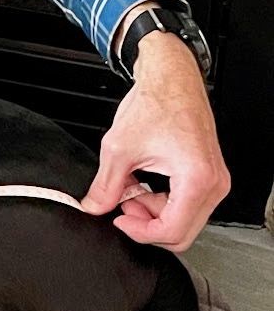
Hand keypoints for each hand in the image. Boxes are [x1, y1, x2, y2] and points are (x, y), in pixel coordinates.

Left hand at [81, 31, 229, 250]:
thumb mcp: (119, 148)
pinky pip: (187, 204)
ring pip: (184, 220)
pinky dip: (162, 201)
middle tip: (123, 206)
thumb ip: (105, 185)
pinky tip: (142, 185)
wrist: (171, 78)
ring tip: (129, 190)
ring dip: (153, 212)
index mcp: (197, 179)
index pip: (172, 230)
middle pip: (182, 232)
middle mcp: (214, 183)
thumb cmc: (155, 102)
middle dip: (147, 225)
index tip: (120, 220)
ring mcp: (214, 180)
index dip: (140, 232)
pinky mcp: (208, 176)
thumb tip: (94, 207)